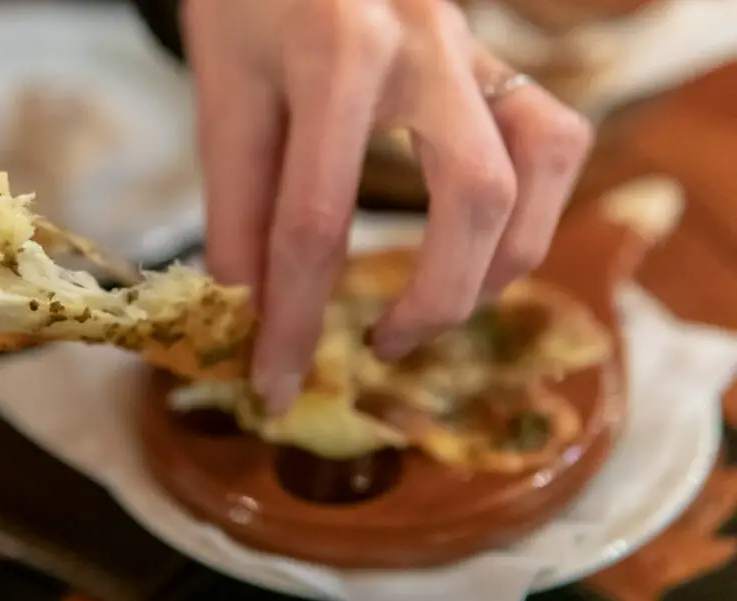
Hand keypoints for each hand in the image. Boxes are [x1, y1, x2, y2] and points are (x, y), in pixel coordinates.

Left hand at [182, 0, 592, 413]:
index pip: (315, 223)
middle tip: (378, 349)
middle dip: (431, 302)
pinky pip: (553, 135)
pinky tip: (483, 242)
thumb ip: (238, 205)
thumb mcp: (222, 94)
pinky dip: (532, 206)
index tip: (275, 387)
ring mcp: (474, 47)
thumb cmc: (247, 0)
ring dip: (502, 261)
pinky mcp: (495, 56)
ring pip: (539, 166)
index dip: (292, 322)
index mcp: (334, 56)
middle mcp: (424, 46)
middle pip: (471, 199)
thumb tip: (250, 311)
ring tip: (439, 307)